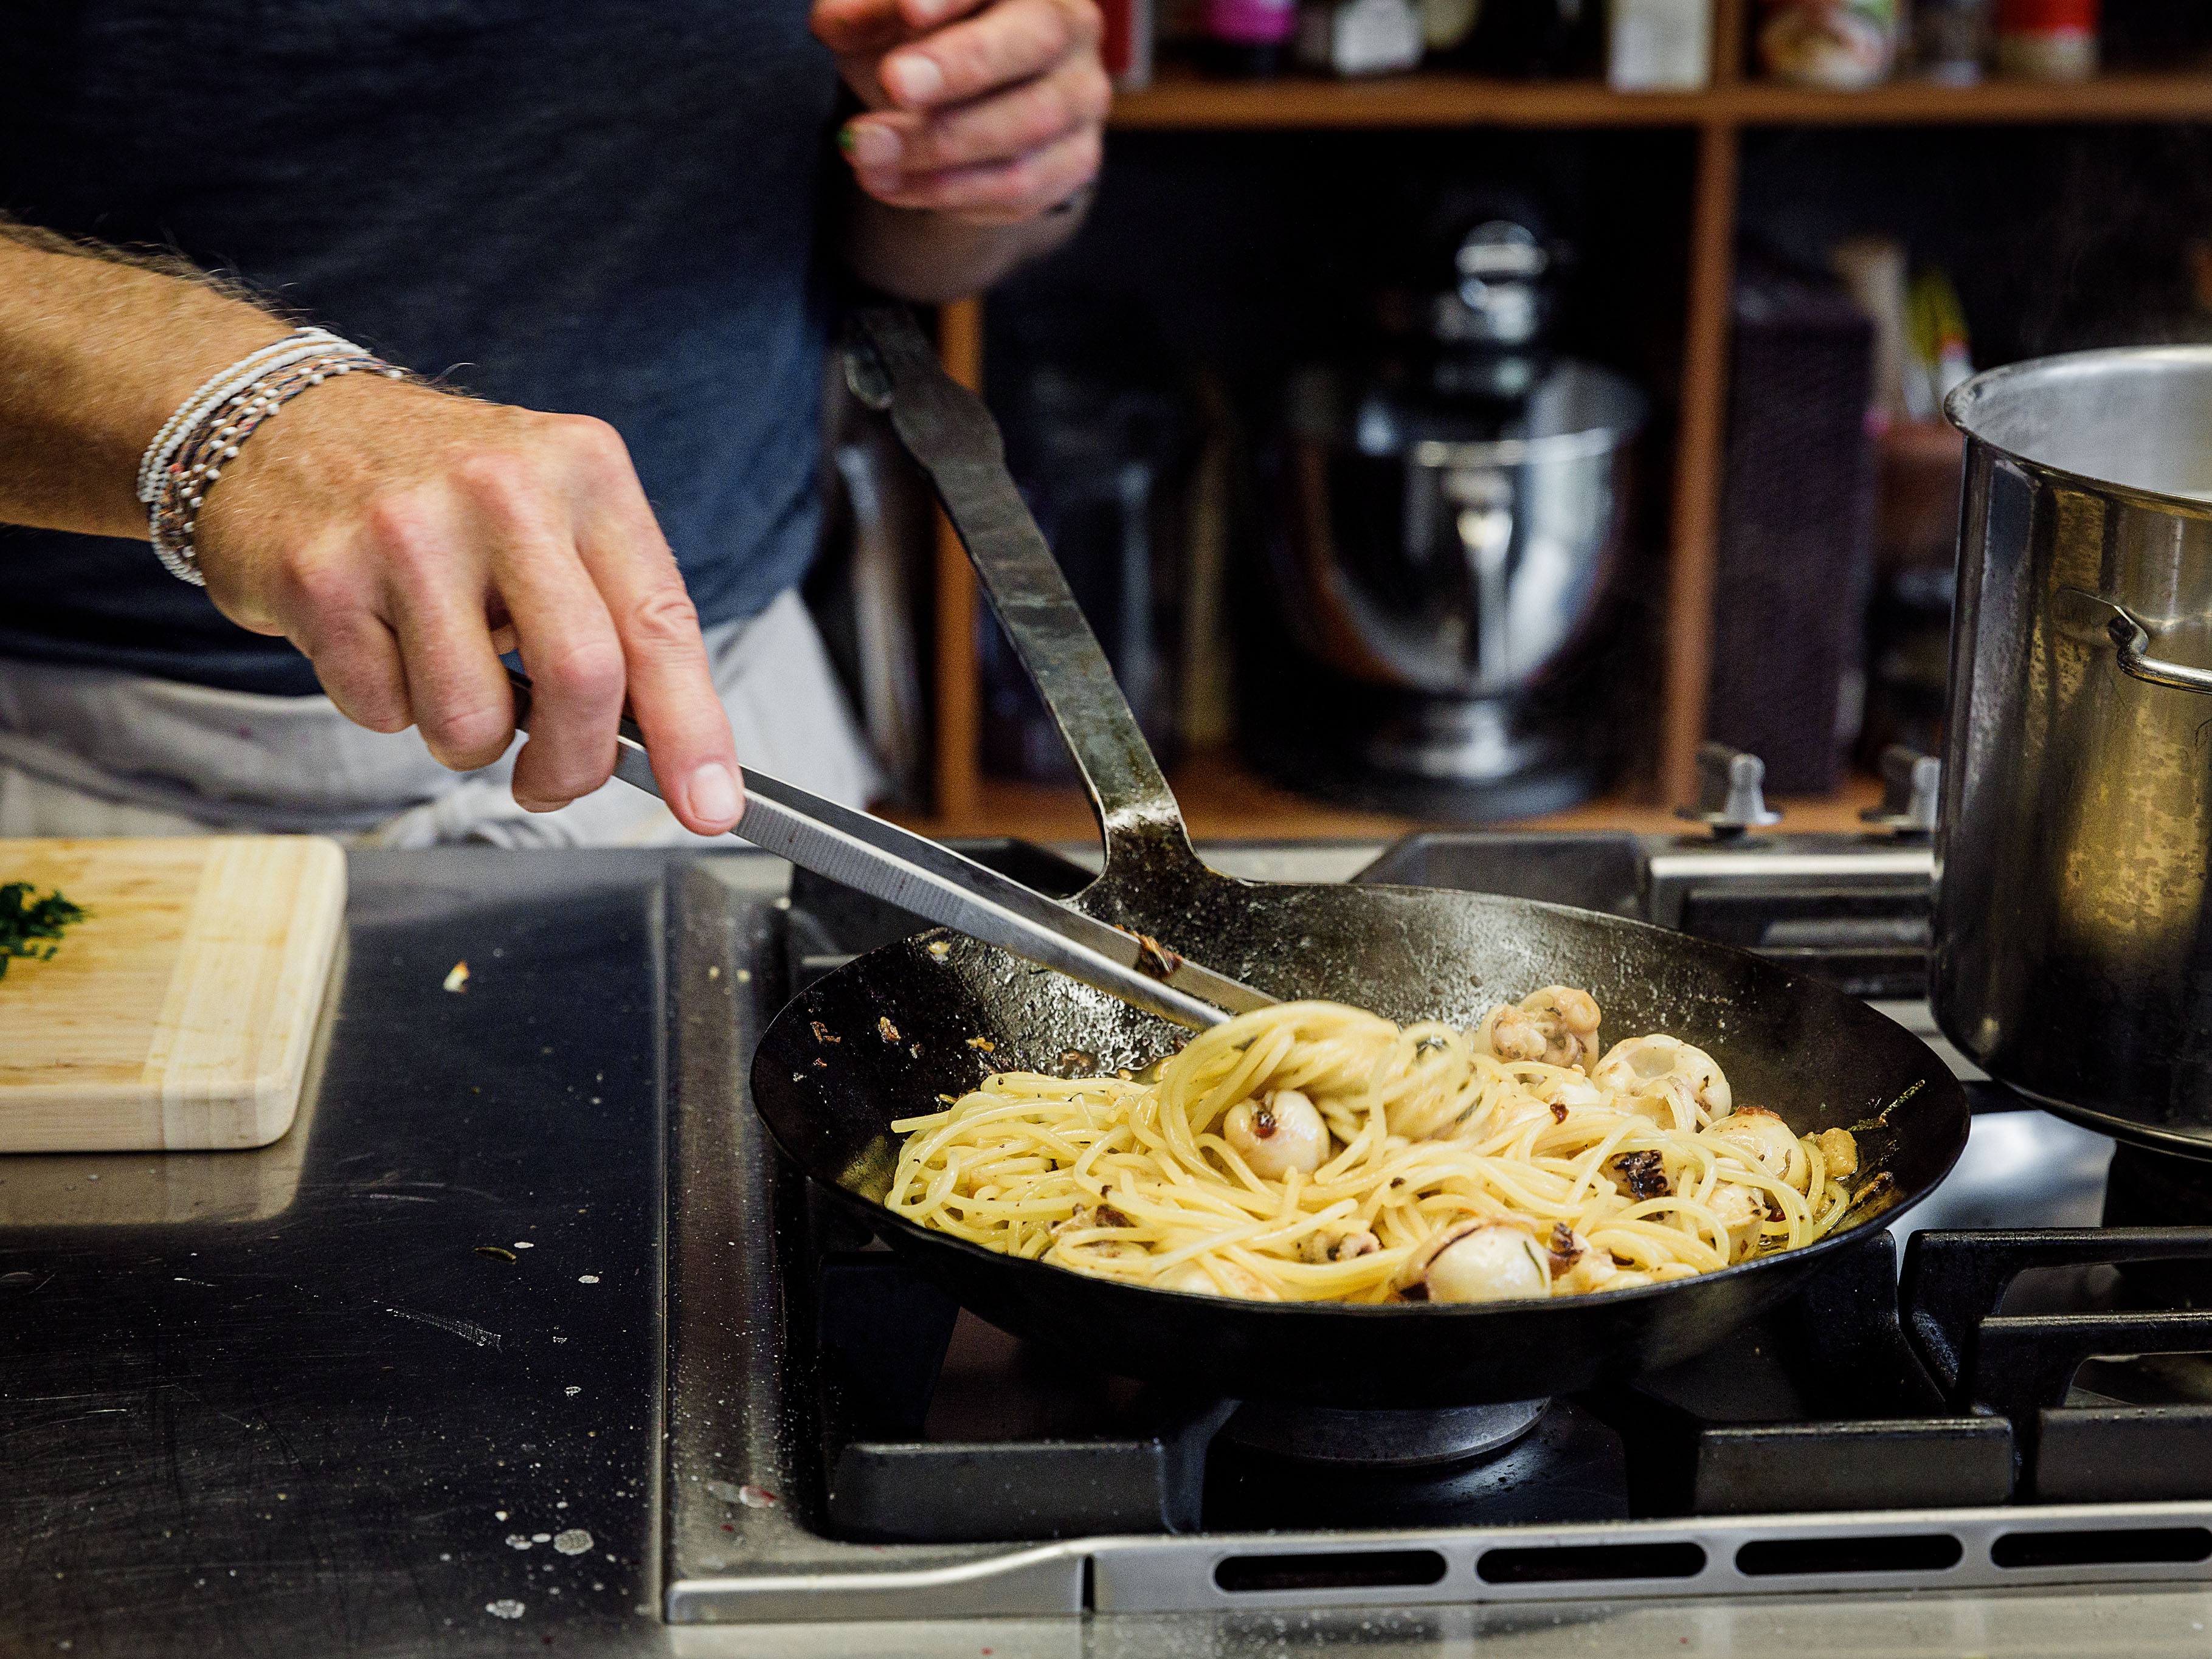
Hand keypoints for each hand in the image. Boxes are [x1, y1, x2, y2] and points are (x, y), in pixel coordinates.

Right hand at [192, 374, 744, 832]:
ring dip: (466, 736)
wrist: (274, 420)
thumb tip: (672, 753)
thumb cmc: (440, 492)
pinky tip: (375, 634)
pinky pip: (383, 710)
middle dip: (575, 765)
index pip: (661, 623)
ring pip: (473, 720)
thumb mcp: (551, 514)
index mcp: (584, 469)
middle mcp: (503, 487)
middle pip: (583, 680)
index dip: (693, 730)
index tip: (712, 805)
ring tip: (444, 669)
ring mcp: (406, 530)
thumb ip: (613, 616)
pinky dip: (387, 702)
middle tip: (552, 782)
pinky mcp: (321, 576)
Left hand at [814, 0, 1107, 225]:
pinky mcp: (1075, 161)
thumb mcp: (885, 11)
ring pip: (1026, 126)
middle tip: (891, 85)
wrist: (969, 104)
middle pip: (1036, 40)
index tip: (907, 11)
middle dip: (959, 68)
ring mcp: (1082, 96)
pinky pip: (1021, 187)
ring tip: (865, 154)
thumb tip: (833, 25)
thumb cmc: (924, 36)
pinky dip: (950, 193)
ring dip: (938, 147)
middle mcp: (1072, 25)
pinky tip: (892, 186)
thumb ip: (862, 8)